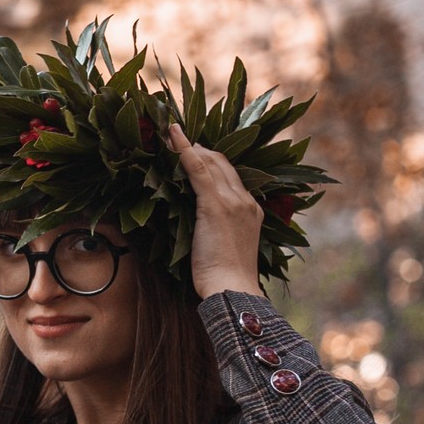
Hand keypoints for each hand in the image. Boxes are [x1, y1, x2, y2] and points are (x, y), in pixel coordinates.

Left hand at [168, 122, 263, 298]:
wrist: (233, 289)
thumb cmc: (227, 278)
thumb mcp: (228, 247)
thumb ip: (221, 229)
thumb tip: (203, 226)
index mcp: (252, 210)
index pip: (231, 176)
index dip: (213, 161)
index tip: (197, 152)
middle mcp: (246, 200)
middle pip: (223, 164)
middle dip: (201, 150)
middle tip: (178, 140)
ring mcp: (233, 201)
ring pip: (210, 163)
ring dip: (190, 146)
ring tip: (171, 135)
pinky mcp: (215, 205)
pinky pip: (198, 170)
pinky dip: (184, 151)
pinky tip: (172, 138)